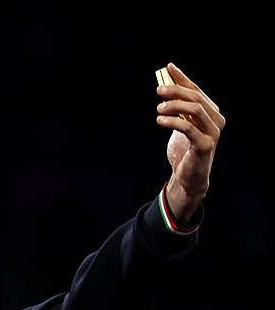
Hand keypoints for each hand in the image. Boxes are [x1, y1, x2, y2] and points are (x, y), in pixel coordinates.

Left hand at [156, 63, 224, 223]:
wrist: (187, 177)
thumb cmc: (183, 150)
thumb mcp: (179, 125)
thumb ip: (176, 108)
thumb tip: (163, 87)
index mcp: (211, 112)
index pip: (196, 90)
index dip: (182, 78)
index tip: (168, 67)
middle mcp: (216, 120)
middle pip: (196, 98)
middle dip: (176, 90)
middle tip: (159, 90)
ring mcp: (213, 132)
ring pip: (195, 110)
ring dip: (175, 106)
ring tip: (158, 109)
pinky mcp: (205, 145)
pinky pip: (189, 128)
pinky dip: (173, 122)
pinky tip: (160, 121)